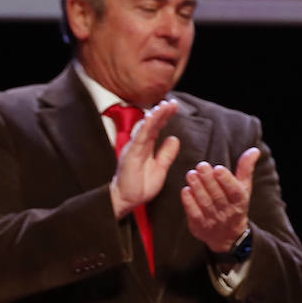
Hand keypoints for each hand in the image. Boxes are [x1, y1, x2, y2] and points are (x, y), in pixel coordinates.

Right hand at [109, 100, 180, 218]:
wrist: (127, 200)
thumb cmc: (140, 185)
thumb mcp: (160, 168)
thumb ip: (166, 154)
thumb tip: (174, 138)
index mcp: (146, 146)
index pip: (157, 127)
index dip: (165, 116)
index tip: (174, 106)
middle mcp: (139, 144)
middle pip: (151, 124)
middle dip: (162, 112)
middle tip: (172, 102)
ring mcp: (134, 148)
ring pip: (145, 128)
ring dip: (155, 116)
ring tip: (163, 105)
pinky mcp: (131, 154)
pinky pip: (139, 138)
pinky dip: (145, 127)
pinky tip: (151, 118)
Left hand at [181, 147, 259, 253]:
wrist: (228, 236)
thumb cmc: (235, 204)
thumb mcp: (244, 188)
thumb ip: (246, 169)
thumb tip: (255, 150)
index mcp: (240, 201)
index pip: (234, 190)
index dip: (226, 180)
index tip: (218, 168)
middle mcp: (227, 212)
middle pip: (217, 195)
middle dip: (208, 180)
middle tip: (200, 166)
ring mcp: (213, 220)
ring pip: (205, 202)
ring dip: (197, 188)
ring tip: (191, 174)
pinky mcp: (199, 226)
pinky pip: (193, 213)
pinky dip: (189, 202)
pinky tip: (185, 190)